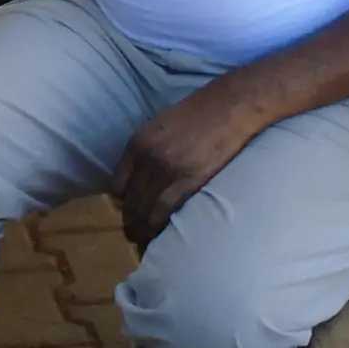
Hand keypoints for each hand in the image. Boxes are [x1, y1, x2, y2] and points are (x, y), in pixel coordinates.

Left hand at [111, 75, 276, 249]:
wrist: (231, 105)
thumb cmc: (201, 114)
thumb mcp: (162, 127)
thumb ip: (149, 151)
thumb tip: (144, 177)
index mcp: (137, 143)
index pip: (117, 185)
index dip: (122, 205)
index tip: (129, 214)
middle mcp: (147, 157)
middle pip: (130, 202)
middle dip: (131, 223)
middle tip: (136, 237)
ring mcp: (168, 169)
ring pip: (145, 210)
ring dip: (144, 230)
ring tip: (148, 243)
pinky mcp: (190, 179)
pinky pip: (165, 211)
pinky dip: (160, 227)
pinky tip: (163, 236)